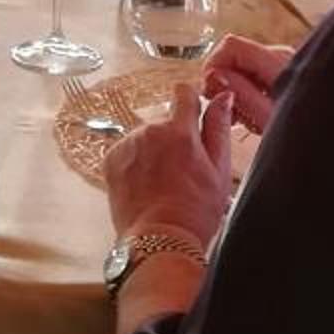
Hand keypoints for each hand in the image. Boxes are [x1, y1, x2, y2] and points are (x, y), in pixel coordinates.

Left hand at [103, 80, 234, 246]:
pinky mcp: (111, 158)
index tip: (193, 114)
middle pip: (165, 123)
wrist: (159, 241)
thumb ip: (218, 128)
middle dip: (174, 140)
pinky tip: (145, 187)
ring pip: (145, 139)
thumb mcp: (218, 171)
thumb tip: (222, 97)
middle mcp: (150, 131)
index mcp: (181, 131)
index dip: (190, 100)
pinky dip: (135, 164)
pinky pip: (127, 151)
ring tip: (163, 185)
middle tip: (183, 173)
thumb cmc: (195, 212)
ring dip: (153, 153)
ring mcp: (128, 144)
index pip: (183, 93)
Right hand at [201, 36, 295, 133]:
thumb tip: (214, 75)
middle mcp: (283, 55)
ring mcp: (287, 63)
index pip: (231, 46)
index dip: (213, 64)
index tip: (209, 90)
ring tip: (244, 118)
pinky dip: (249, 91)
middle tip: (228, 111)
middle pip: (237, 55)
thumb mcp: (268, 118)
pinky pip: (257, 73)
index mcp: (278, 62)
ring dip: (236, 89)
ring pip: (245, 66)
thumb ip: (241, 94)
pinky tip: (254, 114)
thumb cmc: (307, 132)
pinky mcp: (288, 73)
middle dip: (224, 80)